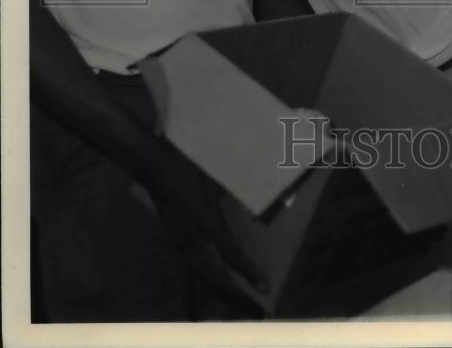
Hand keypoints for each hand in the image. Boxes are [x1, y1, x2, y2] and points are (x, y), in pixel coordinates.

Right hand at [145, 146, 268, 299]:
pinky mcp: (178, 246)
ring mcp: (182, 246)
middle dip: (239, 299)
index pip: (230, 252)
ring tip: (249, 309)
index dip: (248, 270)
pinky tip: (222, 295)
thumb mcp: (219, 178)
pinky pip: (196, 273)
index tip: (266, 287)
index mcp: (203, 221)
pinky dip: (211, 288)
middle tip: (262, 314)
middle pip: (217, 278)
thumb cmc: (191, 167)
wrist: (156, 168)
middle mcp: (191, 240)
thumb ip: (240, 193)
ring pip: (206, 280)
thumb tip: (266, 205)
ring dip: (227, 296)